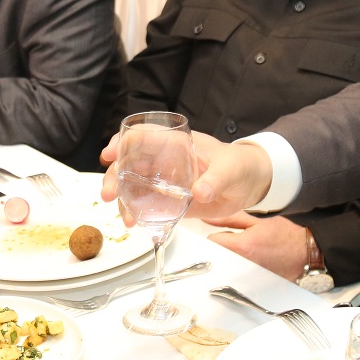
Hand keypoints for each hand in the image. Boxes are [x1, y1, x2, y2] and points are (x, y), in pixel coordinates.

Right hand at [101, 131, 273, 221]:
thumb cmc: (240, 164)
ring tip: (123, 217)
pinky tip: (133, 223)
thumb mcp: (230, 168)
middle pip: (129, 162)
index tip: (110, 155)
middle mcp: (165, 160)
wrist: (250, 183)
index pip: (142, 136)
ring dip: (122, 198)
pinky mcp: (170, 199)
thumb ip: (216, 179)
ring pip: (133, 184)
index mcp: (177, 143)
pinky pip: (146, 203)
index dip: (122, 142)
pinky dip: (136, 212)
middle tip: (108, 194)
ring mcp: (165, 180)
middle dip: (114, 176)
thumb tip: (200, 192)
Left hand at [204, 213, 307, 280]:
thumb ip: (230, 219)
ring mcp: (247, 276)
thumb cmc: (286, 237)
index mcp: (242, 246)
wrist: (305, 254)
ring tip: (247, 251)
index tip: (221, 233)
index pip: (212, 242)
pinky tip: (253, 260)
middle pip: (217, 256)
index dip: (214, 235)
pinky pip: (237, 274)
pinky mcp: (252, 284)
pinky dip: (240, 267)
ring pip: (226, 266)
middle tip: (235, 241)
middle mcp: (242, 264)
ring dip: (230, 257)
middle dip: (222, 247)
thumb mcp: (256, 221)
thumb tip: (210, 217)